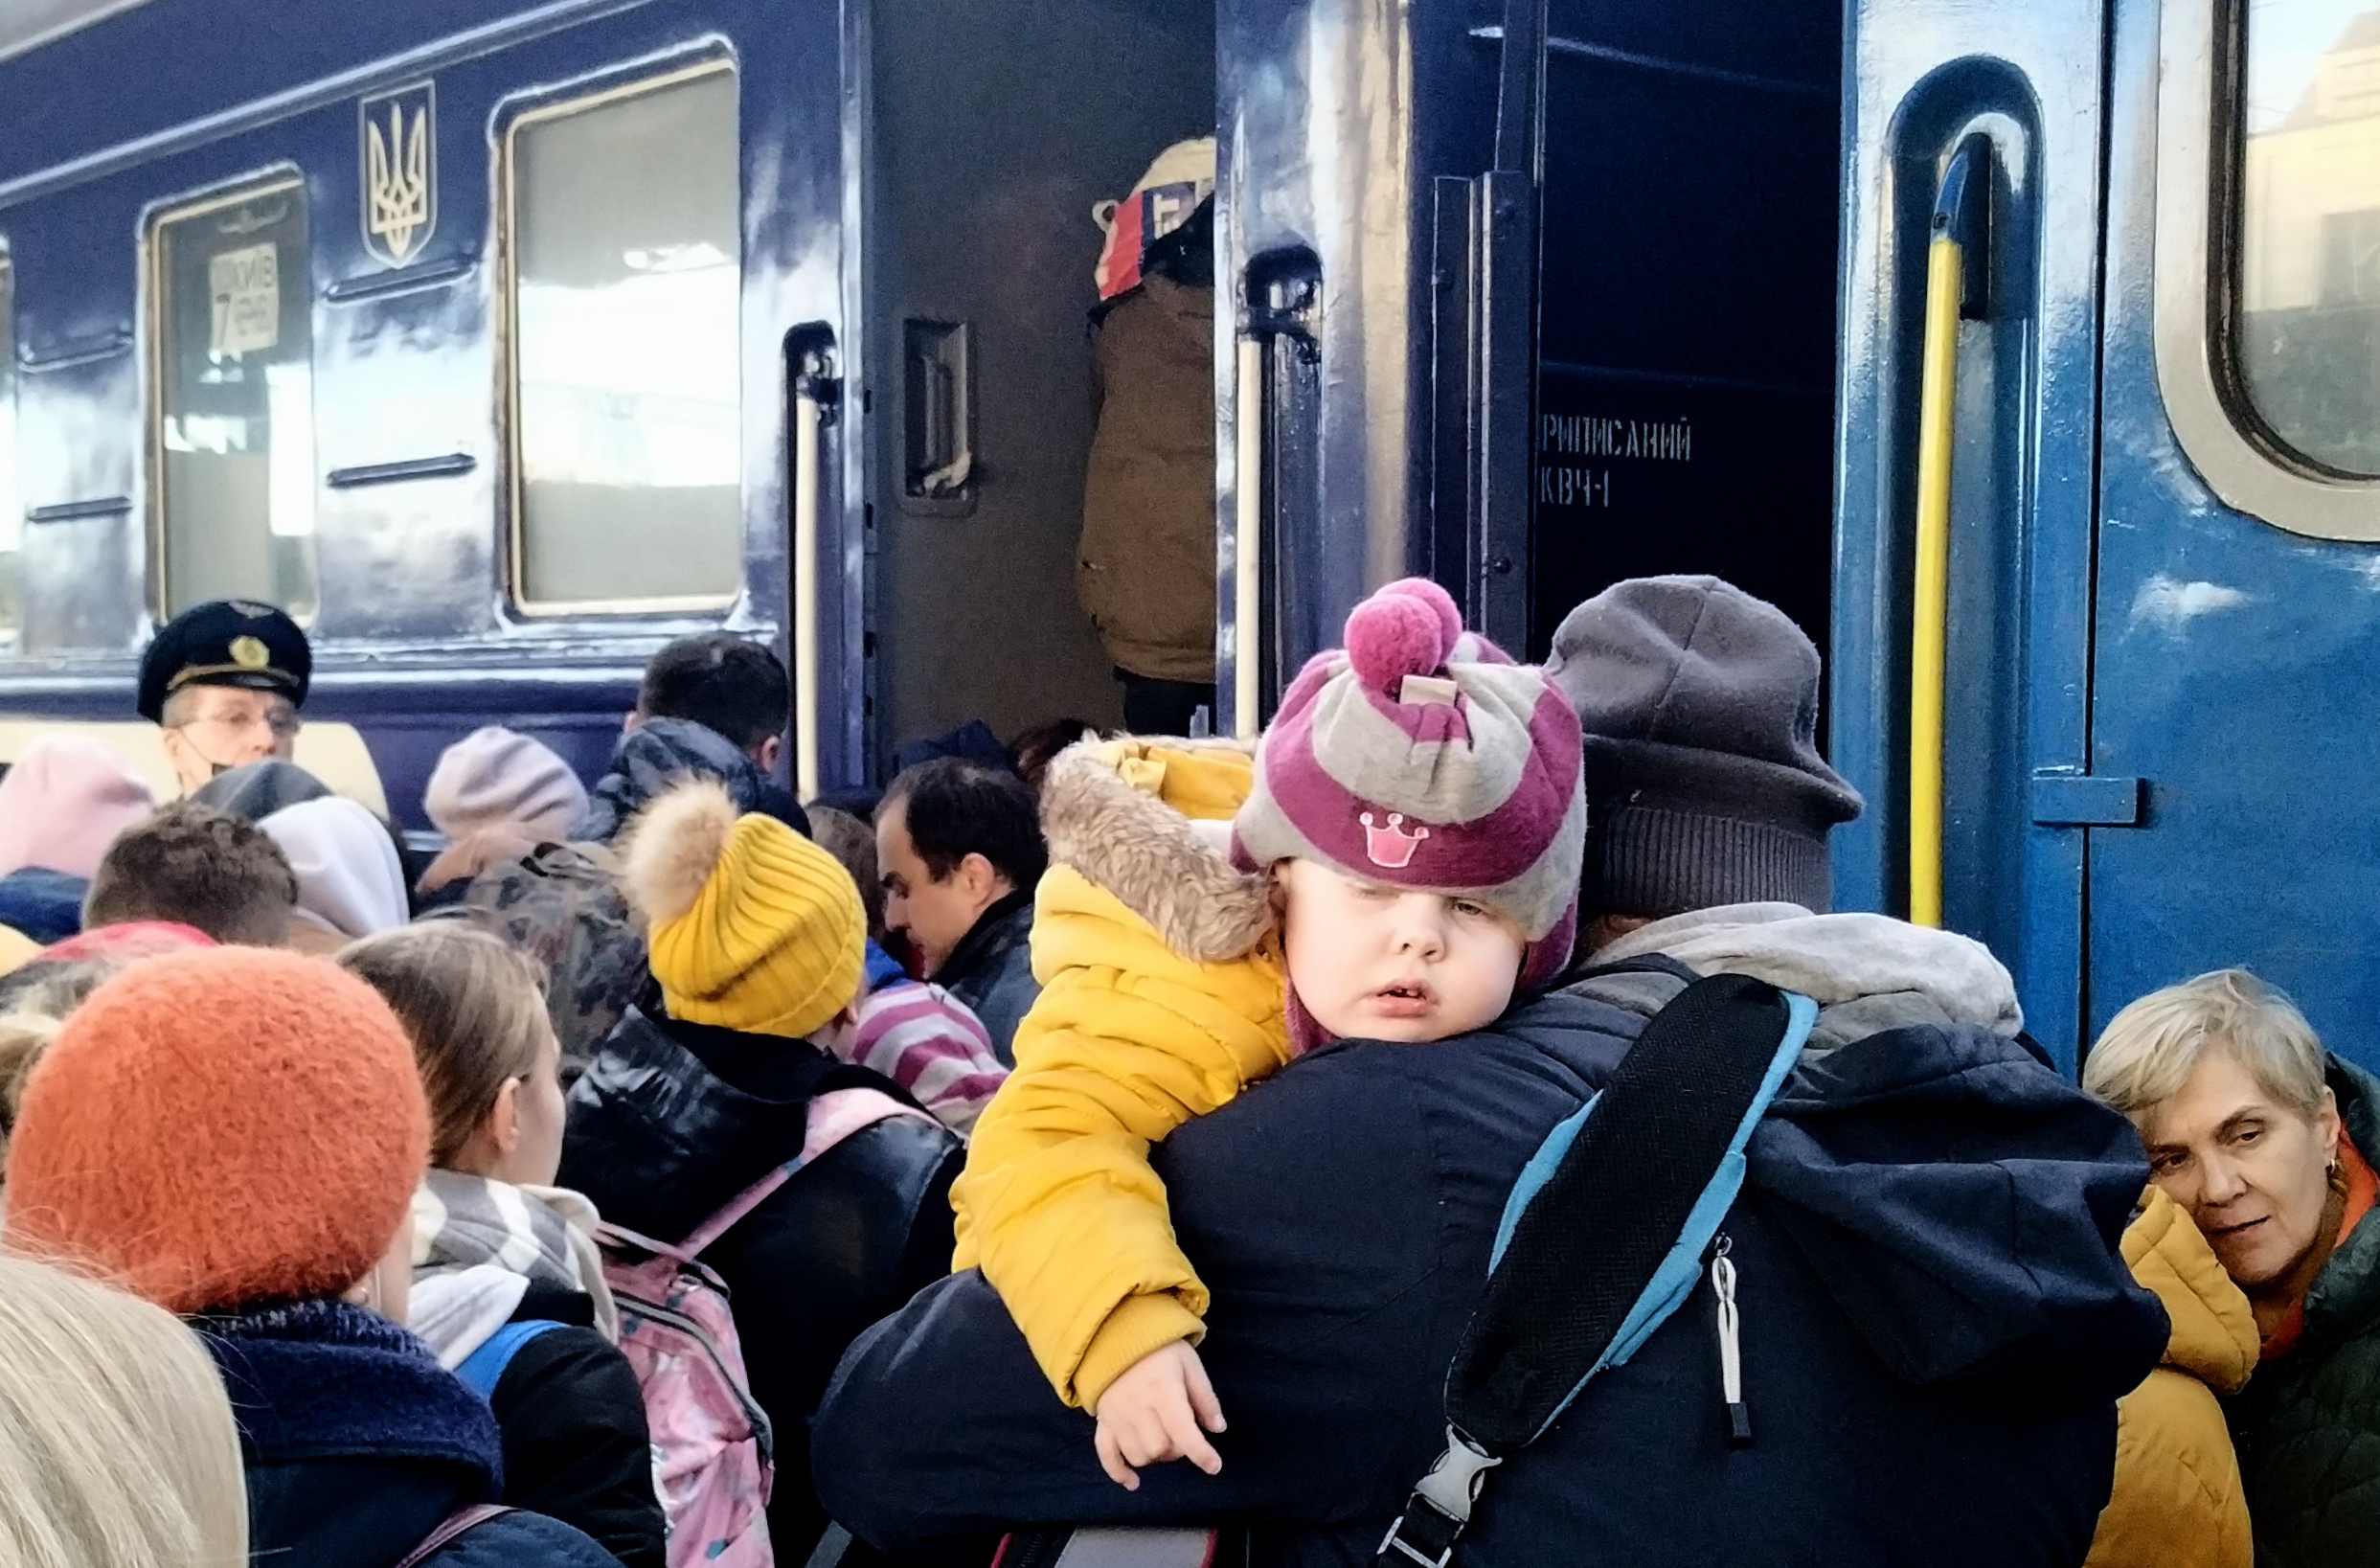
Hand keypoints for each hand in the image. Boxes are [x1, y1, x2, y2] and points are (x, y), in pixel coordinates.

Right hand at [1092, 1339, 1226, 1489]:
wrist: (1116, 1333)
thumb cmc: (1159, 1348)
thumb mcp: (1189, 1363)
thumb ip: (1204, 1397)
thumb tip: (1218, 1428)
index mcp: (1163, 1391)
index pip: (1182, 1430)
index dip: (1200, 1452)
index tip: (1214, 1466)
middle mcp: (1138, 1408)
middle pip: (1160, 1448)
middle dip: (1178, 1449)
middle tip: (1183, 1434)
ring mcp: (1117, 1416)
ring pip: (1138, 1455)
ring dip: (1155, 1457)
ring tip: (1163, 1441)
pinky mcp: (1103, 1421)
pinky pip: (1106, 1454)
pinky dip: (1118, 1472)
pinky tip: (1133, 1483)